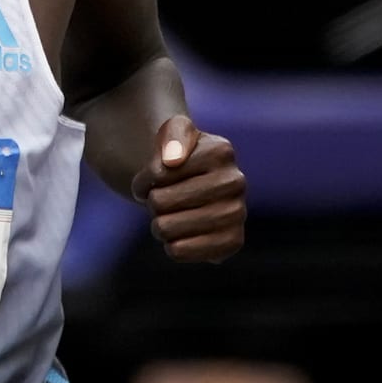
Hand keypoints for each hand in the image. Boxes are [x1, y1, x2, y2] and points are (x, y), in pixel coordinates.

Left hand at [130, 115, 244, 263]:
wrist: (196, 187)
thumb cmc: (179, 158)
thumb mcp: (172, 131)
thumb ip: (172, 134)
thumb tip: (172, 161)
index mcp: (221, 151)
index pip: (157, 174)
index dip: (144, 178)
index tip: (153, 177)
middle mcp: (235, 181)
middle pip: (159, 203)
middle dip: (153, 202)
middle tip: (163, 199)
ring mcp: (237, 213)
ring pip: (165, 229)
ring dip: (159, 224)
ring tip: (171, 216)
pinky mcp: (233, 241)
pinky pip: (179, 251)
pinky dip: (172, 245)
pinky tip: (182, 235)